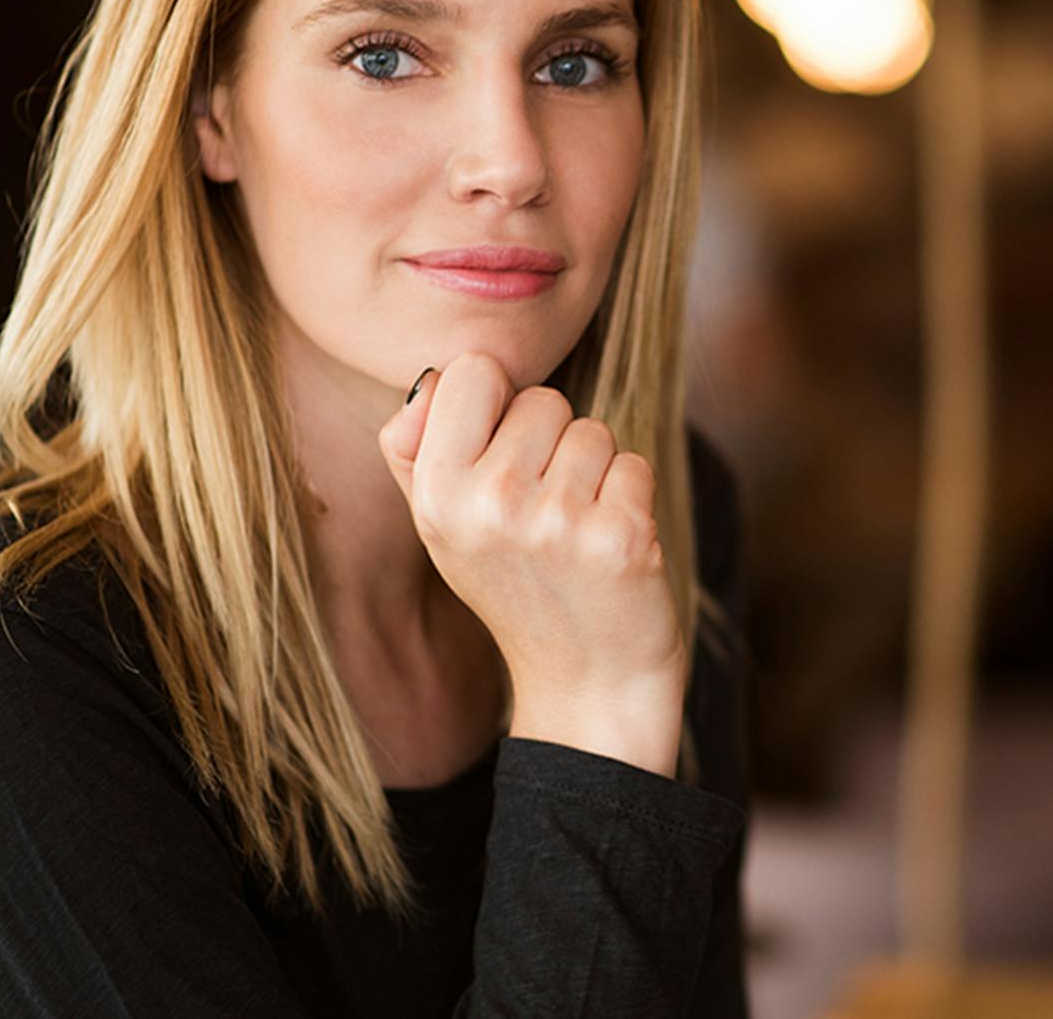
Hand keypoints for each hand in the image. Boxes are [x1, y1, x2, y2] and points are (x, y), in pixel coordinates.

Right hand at [377, 352, 687, 775]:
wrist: (586, 682)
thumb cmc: (515, 584)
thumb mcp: (444, 525)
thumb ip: (418, 447)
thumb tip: (430, 378)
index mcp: (436, 495)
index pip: (472, 369)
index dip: (497, 403)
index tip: (502, 456)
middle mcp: (490, 505)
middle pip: (543, 399)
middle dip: (551, 444)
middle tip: (543, 514)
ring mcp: (556, 523)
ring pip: (593, 431)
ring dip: (594, 473)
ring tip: (575, 534)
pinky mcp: (620, 538)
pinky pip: (633, 465)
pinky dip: (630, 498)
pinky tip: (608, 548)